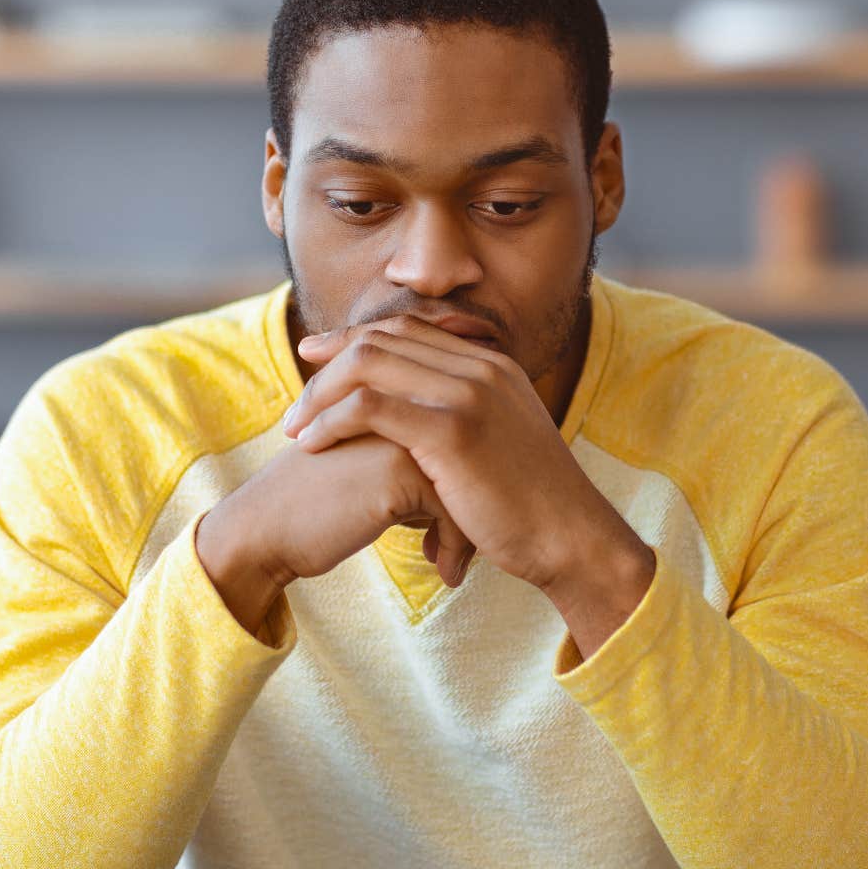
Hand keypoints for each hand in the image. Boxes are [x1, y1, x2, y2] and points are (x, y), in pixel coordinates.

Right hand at [195, 427, 475, 633]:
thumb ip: (410, 459)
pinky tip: (445, 574)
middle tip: (465, 550)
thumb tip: (463, 484)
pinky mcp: (400, 470)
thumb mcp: (367, 467)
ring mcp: (403, 433)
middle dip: (476, 507)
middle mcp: (402, 406)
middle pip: (474, 456)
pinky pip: (456, 507)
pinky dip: (457, 546)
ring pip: (471, 481)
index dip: (468, 483)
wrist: (264, 530)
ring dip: (469, 529)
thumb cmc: (312, 507)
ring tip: (452, 561)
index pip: (463, 437)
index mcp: (394, 399)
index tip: (459, 529)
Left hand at [283, 314, 645, 605]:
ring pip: (368, 364)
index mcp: (492, 363)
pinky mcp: (453, 430)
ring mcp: (468, 393)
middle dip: (328, 364)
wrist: (572, 538)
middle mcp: (480, 366)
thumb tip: (423, 431)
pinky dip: (332, 421)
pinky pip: (371, 407)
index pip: (407, 330)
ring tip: (296, 429)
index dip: (353, 340)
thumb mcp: (502, 445)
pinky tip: (313, 445)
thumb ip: (467, 421)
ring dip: (321, 394)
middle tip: (296, 401)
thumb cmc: (533, 508)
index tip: (316, 359)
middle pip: (382, 339)